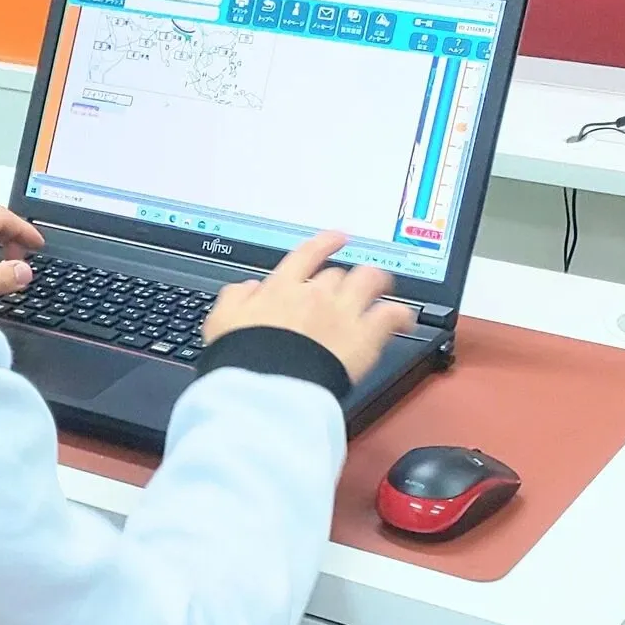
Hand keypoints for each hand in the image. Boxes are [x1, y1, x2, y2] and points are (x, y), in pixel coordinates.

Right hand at [201, 232, 415, 382]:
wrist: (266, 386)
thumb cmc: (242, 359)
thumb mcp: (221, 322)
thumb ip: (235, 299)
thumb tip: (246, 289)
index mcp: (281, 287)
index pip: (308, 254)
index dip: (326, 243)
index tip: (336, 238)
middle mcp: (315, 293)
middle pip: (338, 273)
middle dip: (343, 279)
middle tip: (348, 286)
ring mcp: (342, 312)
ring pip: (370, 281)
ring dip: (376, 283)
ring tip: (382, 288)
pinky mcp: (364, 336)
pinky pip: (392, 314)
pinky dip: (400, 314)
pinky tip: (402, 318)